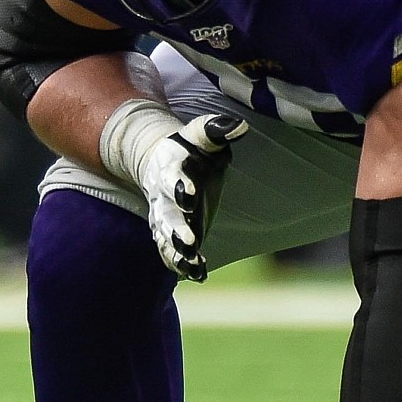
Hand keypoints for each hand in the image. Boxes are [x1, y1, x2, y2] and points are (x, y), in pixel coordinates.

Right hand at [138, 113, 245, 280]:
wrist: (163, 163)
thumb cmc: (188, 148)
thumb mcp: (200, 134)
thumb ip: (215, 130)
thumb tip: (239, 126)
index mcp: (169, 171)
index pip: (171, 179)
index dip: (179, 187)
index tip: (189, 194)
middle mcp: (163, 198)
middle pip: (165, 216)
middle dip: (176, 229)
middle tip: (188, 241)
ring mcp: (166, 218)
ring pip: (165, 239)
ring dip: (176, 253)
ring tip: (191, 265)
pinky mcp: (174, 233)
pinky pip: (172, 252)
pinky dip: (183, 265)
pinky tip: (198, 275)